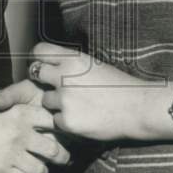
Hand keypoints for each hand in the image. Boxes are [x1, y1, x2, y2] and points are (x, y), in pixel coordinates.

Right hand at [0, 93, 66, 172]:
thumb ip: (9, 101)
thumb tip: (21, 99)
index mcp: (20, 112)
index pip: (52, 121)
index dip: (59, 127)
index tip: (63, 131)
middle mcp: (20, 133)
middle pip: (53, 149)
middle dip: (60, 156)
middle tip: (63, 158)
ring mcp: (11, 154)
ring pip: (40, 170)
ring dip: (41, 172)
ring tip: (41, 172)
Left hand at [26, 42, 172, 141]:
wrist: (138, 108)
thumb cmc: (119, 85)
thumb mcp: (93, 64)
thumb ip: (70, 63)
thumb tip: (50, 64)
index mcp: (72, 58)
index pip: (38, 51)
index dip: (39, 59)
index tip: (45, 66)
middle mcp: (64, 76)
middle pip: (35, 73)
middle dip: (42, 80)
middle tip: (56, 87)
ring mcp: (64, 99)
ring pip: (45, 100)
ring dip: (56, 104)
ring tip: (78, 105)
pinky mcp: (67, 121)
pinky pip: (55, 120)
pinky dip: (65, 121)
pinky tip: (83, 118)